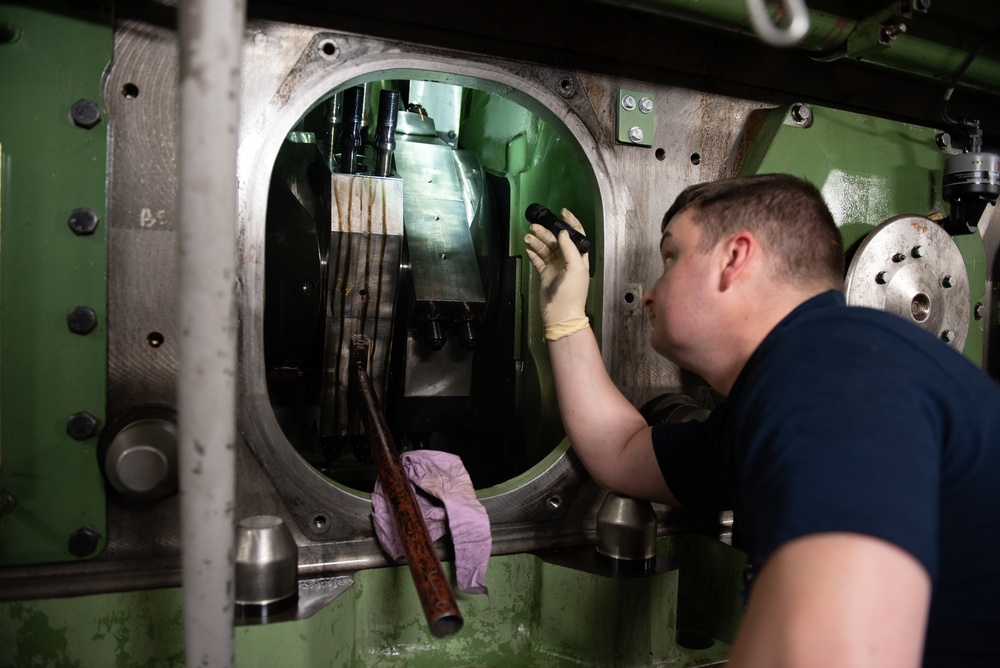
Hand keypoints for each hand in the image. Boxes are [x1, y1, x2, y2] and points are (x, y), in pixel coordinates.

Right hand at [524, 208, 590, 339]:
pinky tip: (527, 247)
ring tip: (527, 237)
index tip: (562, 212)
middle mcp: (567, 260)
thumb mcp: (574, 268)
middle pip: (556, 240)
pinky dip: (533, 253)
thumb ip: (569, 248)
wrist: (560, 314)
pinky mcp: (545, 274)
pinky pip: (538, 259)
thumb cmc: (572, 293)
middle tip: (535, 226)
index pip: (576, 235)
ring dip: (537, 241)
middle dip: (546, 232)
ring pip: (546, 249)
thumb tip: (562, 232)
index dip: (570, 222)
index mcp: (578, 257)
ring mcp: (555, 267)